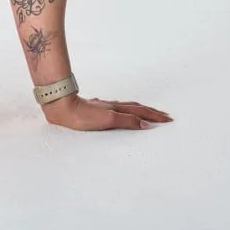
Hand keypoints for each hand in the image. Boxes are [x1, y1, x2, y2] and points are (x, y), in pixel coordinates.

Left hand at [41, 94, 173, 130]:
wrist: (61, 107)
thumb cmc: (81, 116)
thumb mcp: (107, 120)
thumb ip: (126, 121)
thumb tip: (146, 124)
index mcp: (116, 109)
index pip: (140, 112)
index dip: (155, 116)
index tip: (168, 119)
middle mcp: (111, 106)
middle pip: (135, 108)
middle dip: (151, 112)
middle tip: (164, 116)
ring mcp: (102, 107)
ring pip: (125, 107)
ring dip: (138, 110)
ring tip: (146, 112)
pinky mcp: (93, 109)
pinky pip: (114, 109)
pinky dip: (123, 111)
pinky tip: (117, 111)